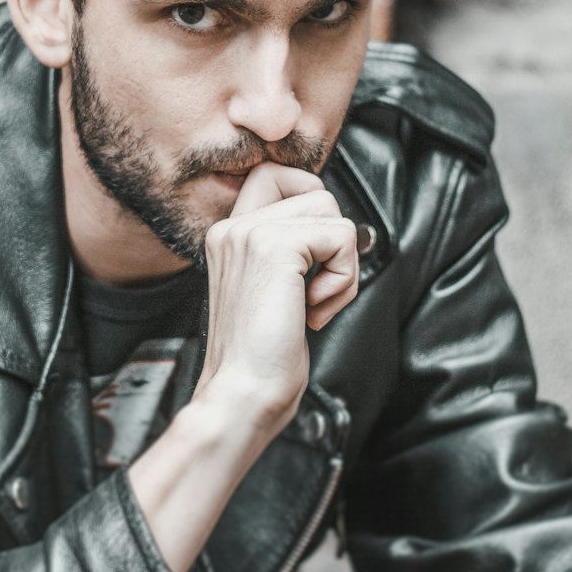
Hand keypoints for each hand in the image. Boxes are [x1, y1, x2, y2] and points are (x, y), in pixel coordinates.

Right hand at [195, 162, 357, 435]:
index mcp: (227, 236)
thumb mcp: (272, 291)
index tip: (312, 258)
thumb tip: (338, 229)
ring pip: (331, 210)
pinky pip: (342, 237)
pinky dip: (344, 280)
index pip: (274, 176)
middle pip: (312, 187)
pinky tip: (313, 311)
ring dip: (341, 264)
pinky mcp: (274, 246)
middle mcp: (232, 227)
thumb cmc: (261, 360)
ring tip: (313, 303)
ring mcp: (250, 233)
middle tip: (315, 284)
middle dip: (332, 236)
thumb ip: (290, 251)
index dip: (307, 201)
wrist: (242, 396)